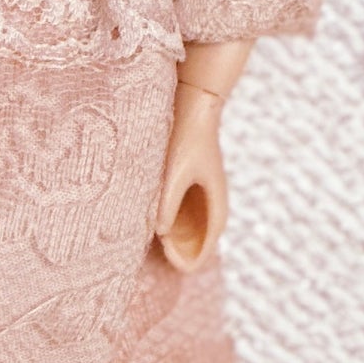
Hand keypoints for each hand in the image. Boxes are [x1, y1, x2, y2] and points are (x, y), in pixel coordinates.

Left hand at [155, 82, 228, 271]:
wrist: (194, 103)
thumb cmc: (187, 139)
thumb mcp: (175, 173)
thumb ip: (168, 203)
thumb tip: (159, 232)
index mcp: (216, 205)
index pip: (207, 248)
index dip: (188, 259)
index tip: (168, 258)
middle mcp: (213, 204)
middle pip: (198, 243)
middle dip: (178, 251)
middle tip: (152, 251)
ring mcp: (202, 196)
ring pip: (188, 231)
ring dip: (171, 238)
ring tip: (146, 239)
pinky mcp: (190, 185)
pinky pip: (180, 215)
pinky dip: (167, 222)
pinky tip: (146, 219)